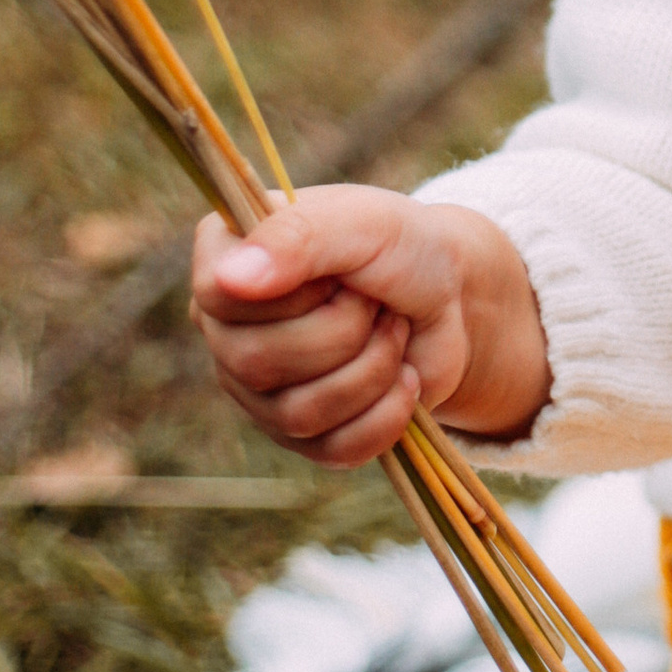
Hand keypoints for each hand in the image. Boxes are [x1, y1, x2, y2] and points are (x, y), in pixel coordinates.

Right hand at [190, 185, 551, 467]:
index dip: (296, 290)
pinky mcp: (299, 435)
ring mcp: (255, 389)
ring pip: (297, 414)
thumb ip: (296, 237)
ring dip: (373, 368)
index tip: (339, 269)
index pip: (219, 296)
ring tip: (392, 331)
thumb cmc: (401, 246)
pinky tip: (404, 378)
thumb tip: (228, 279)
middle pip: (257, 362)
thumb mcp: (361, 221)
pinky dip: (387, 414)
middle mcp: (225, 328)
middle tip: (375, 301)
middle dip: (346, 330)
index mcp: (223, 259)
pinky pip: (333, 450)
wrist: (453, 298)